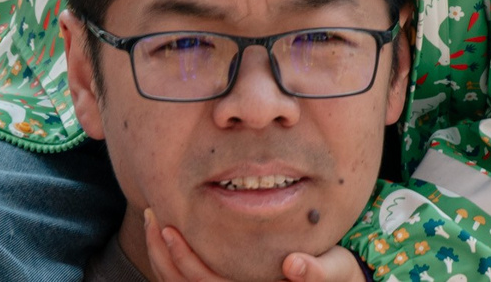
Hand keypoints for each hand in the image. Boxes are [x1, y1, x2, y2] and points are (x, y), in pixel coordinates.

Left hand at [142, 210, 367, 281]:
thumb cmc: (338, 275)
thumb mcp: (336, 271)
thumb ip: (317, 271)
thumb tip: (293, 264)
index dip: (183, 258)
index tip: (169, 227)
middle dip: (161, 253)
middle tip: (152, 214)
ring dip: (161, 257)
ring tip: (154, 221)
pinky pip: (189, 280)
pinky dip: (173, 261)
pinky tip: (170, 233)